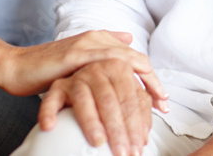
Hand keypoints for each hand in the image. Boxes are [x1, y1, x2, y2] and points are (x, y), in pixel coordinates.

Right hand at [0, 30, 165, 100]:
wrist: (16, 66)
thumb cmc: (48, 68)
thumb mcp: (81, 58)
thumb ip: (103, 48)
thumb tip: (128, 38)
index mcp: (101, 40)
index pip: (137, 60)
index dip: (153, 81)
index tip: (164, 102)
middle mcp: (97, 40)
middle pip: (135, 63)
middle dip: (152, 87)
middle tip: (163, 108)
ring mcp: (86, 47)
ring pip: (122, 69)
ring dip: (135, 96)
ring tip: (146, 115)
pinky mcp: (72, 58)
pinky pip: (99, 74)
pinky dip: (113, 92)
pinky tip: (122, 108)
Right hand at [39, 58, 163, 155]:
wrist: (63, 69)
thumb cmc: (99, 84)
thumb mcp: (121, 85)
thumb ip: (141, 93)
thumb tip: (163, 105)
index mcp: (119, 66)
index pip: (131, 98)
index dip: (137, 123)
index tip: (140, 145)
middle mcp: (98, 67)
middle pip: (111, 101)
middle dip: (119, 130)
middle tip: (123, 152)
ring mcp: (76, 76)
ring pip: (86, 101)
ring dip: (92, 124)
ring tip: (98, 142)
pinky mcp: (56, 85)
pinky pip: (51, 99)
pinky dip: (50, 113)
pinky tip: (51, 127)